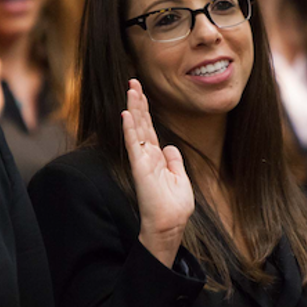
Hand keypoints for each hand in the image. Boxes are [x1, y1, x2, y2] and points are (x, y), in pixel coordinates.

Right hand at [123, 79, 193, 267]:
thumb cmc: (175, 207)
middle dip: (137, 102)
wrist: (170, 225)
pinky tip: (126, 114)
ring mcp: (142, 161)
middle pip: (142, 124)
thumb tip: (170, 146)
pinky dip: (130, 129)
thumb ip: (174, 161)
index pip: (149, 128)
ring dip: (133, 109)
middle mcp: (147, 156)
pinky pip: (134, 145)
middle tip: (133, 82)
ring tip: (130, 90)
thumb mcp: (180, 179)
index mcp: (157, 158)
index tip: (141, 91)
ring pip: (137, 129)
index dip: (145, 110)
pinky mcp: (140, 168)